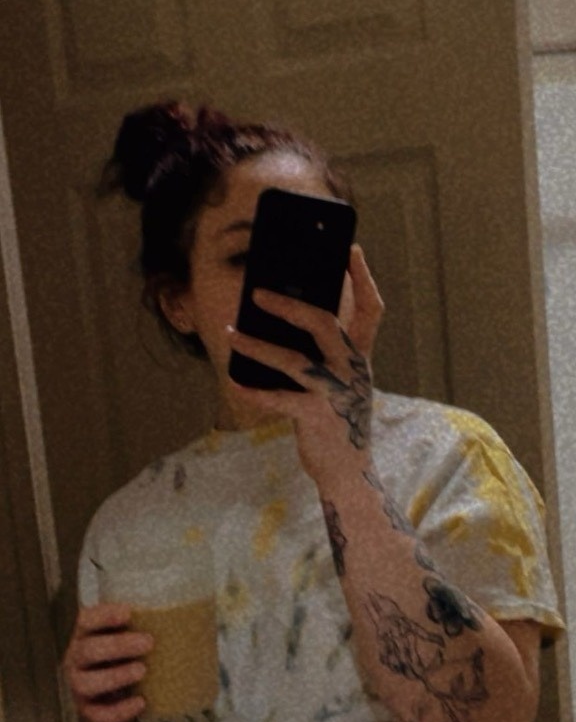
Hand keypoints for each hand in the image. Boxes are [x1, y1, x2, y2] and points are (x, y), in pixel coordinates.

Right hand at [63, 603, 153, 721]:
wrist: (116, 690)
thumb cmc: (125, 651)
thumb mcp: (128, 634)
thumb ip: (140, 624)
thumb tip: (180, 616)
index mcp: (84, 633)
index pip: (86, 620)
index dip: (104, 616)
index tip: (129, 613)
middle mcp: (75, 658)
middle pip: (87, 651)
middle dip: (118, 646)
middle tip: (148, 642)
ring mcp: (79, 686)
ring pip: (86, 683)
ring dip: (115, 676)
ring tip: (143, 670)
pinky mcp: (88, 710)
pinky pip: (99, 715)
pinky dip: (119, 711)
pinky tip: (141, 702)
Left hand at [227, 244, 383, 481]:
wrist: (348, 472)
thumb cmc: (333, 420)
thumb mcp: (334, 382)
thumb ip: (320, 354)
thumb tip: (279, 321)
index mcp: (358, 356)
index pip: (371, 309)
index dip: (363, 278)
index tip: (350, 250)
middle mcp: (352, 369)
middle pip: (325, 322)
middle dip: (290, 304)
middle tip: (258, 293)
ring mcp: (337, 392)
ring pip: (295, 359)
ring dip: (258, 345)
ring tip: (231, 333)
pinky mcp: (318, 416)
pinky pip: (280, 398)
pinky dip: (255, 389)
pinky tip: (233, 381)